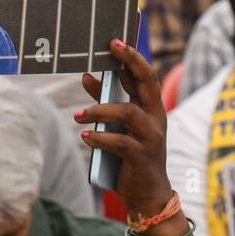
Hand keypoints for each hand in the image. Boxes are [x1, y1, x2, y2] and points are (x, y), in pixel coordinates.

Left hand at [76, 40, 174, 218]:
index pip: (145, 75)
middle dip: (129, 62)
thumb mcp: (119, 126)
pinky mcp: (141, 156)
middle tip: (110, 49)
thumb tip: (87, 76)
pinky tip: (85, 138)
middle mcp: (156, 118)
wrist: (147, 194)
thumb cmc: (131, 157)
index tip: (114, 41)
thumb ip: (105, 102)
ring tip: (78, 116)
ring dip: (100, 110)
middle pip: (146, 82)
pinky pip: (119, 141)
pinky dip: (99, 138)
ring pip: (127, 112)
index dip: (132, 56)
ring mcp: (151, 136)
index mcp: (151, 108)